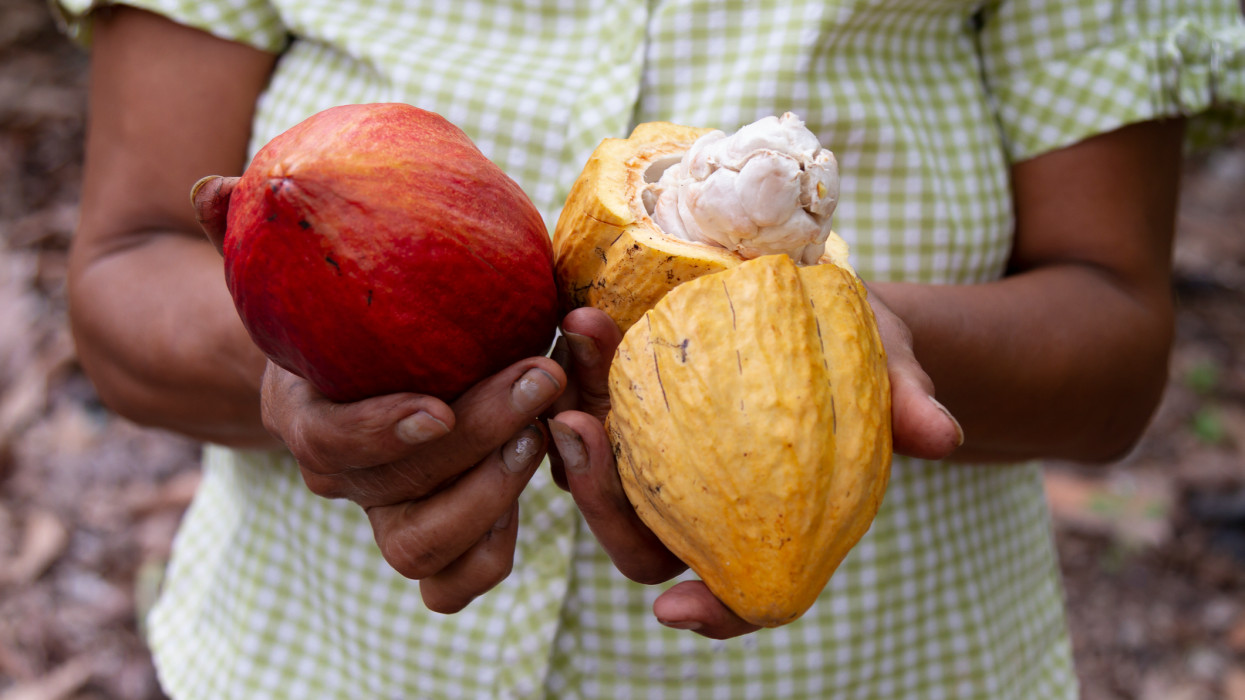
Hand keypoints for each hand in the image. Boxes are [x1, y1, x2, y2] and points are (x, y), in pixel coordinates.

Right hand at [194, 174, 567, 612]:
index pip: (330, 440)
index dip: (379, 431)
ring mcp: (387, 514)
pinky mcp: (434, 539)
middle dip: (474, 438)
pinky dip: (495, 549)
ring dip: (490, 496)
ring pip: (423, 546)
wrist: (356, 373)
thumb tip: (213, 190)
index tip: (434, 406)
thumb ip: (253, 232)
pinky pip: (455, 581)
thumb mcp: (299, 269)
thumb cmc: (341, 310)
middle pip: (395, 490)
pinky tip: (541, 476)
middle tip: (538, 377)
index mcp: (305, 414)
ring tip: (544, 426)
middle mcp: (345, 477)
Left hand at [547, 291, 961, 638]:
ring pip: (599, 467)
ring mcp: (659, 450)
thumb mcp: (892, 370)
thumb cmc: (864, 354)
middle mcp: (700, 497)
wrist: (827, 304)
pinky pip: (594, 396)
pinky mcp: (635, 397)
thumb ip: (905, 401)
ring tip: (581, 346)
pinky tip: (582, 318)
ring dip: (575, 418)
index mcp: (763, 521)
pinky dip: (583, 364)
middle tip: (581, 431)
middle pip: (637, 538)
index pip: (738, 592)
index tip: (675, 608)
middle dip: (598, 497)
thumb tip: (942, 433)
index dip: (711, 612)